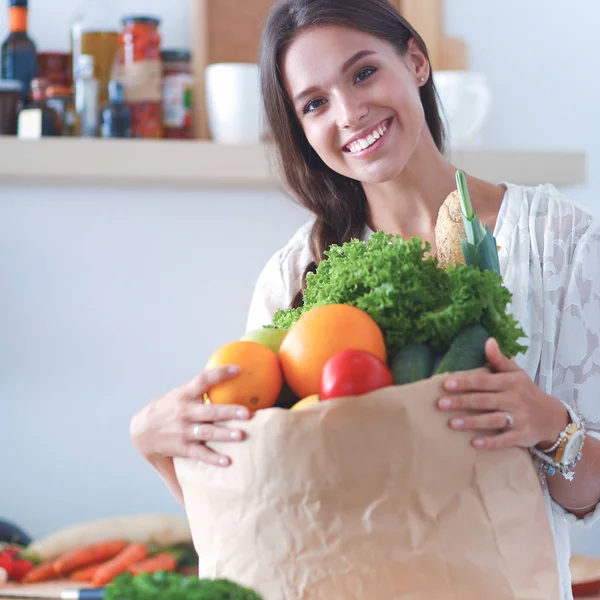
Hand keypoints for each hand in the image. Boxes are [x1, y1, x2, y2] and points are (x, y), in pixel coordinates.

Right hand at [130, 365, 250, 466]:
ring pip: (206, 432)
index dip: (220, 373)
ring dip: (224, 434)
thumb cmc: (170, 408)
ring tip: (240, 435)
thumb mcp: (180, 393)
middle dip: (229, 411)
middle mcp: (185, 411)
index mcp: (185, 394)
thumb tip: (231, 372)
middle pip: (210, 410)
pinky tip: (227, 461)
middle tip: (247, 413)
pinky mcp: (182, 447)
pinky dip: (212, 457)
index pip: (203, 379)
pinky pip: (199, 453)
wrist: (141, 430)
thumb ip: (201, 387)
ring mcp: (183, 430)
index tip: (238, 369)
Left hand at [437, 338, 568, 450]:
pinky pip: (505, 440)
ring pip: (493, 420)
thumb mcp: (516, 373)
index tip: (446, 384)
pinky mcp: (523, 435)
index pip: (484, 381)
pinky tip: (474, 444)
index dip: (465, 382)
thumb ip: (500, 359)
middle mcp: (515, 399)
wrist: (553, 417)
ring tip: (452, 424)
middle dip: (462, 402)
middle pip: (484, 400)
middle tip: (440, 404)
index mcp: (511, 382)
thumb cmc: (527, 392)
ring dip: (472, 422)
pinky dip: (491, 442)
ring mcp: (519, 418)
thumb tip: (488, 340)